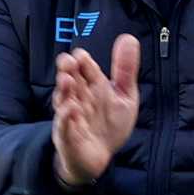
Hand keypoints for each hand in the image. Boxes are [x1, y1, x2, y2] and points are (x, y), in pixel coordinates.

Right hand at [52, 34, 140, 186]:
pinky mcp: (68, 137)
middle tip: (67, 60)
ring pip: (64, 101)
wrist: (99, 157)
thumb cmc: (108, 124)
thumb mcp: (123, 95)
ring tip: (66, 80)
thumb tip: (129, 37)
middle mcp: (79, 99)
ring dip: (64, 91)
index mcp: (92, 87)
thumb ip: (125, 69)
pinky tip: (70, 109)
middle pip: (71, 81)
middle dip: (68, 71)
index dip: (84, 63)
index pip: (87, 71)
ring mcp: (71, 118)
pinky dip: (65, 118)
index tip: (81, 55)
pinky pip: (64, 127)